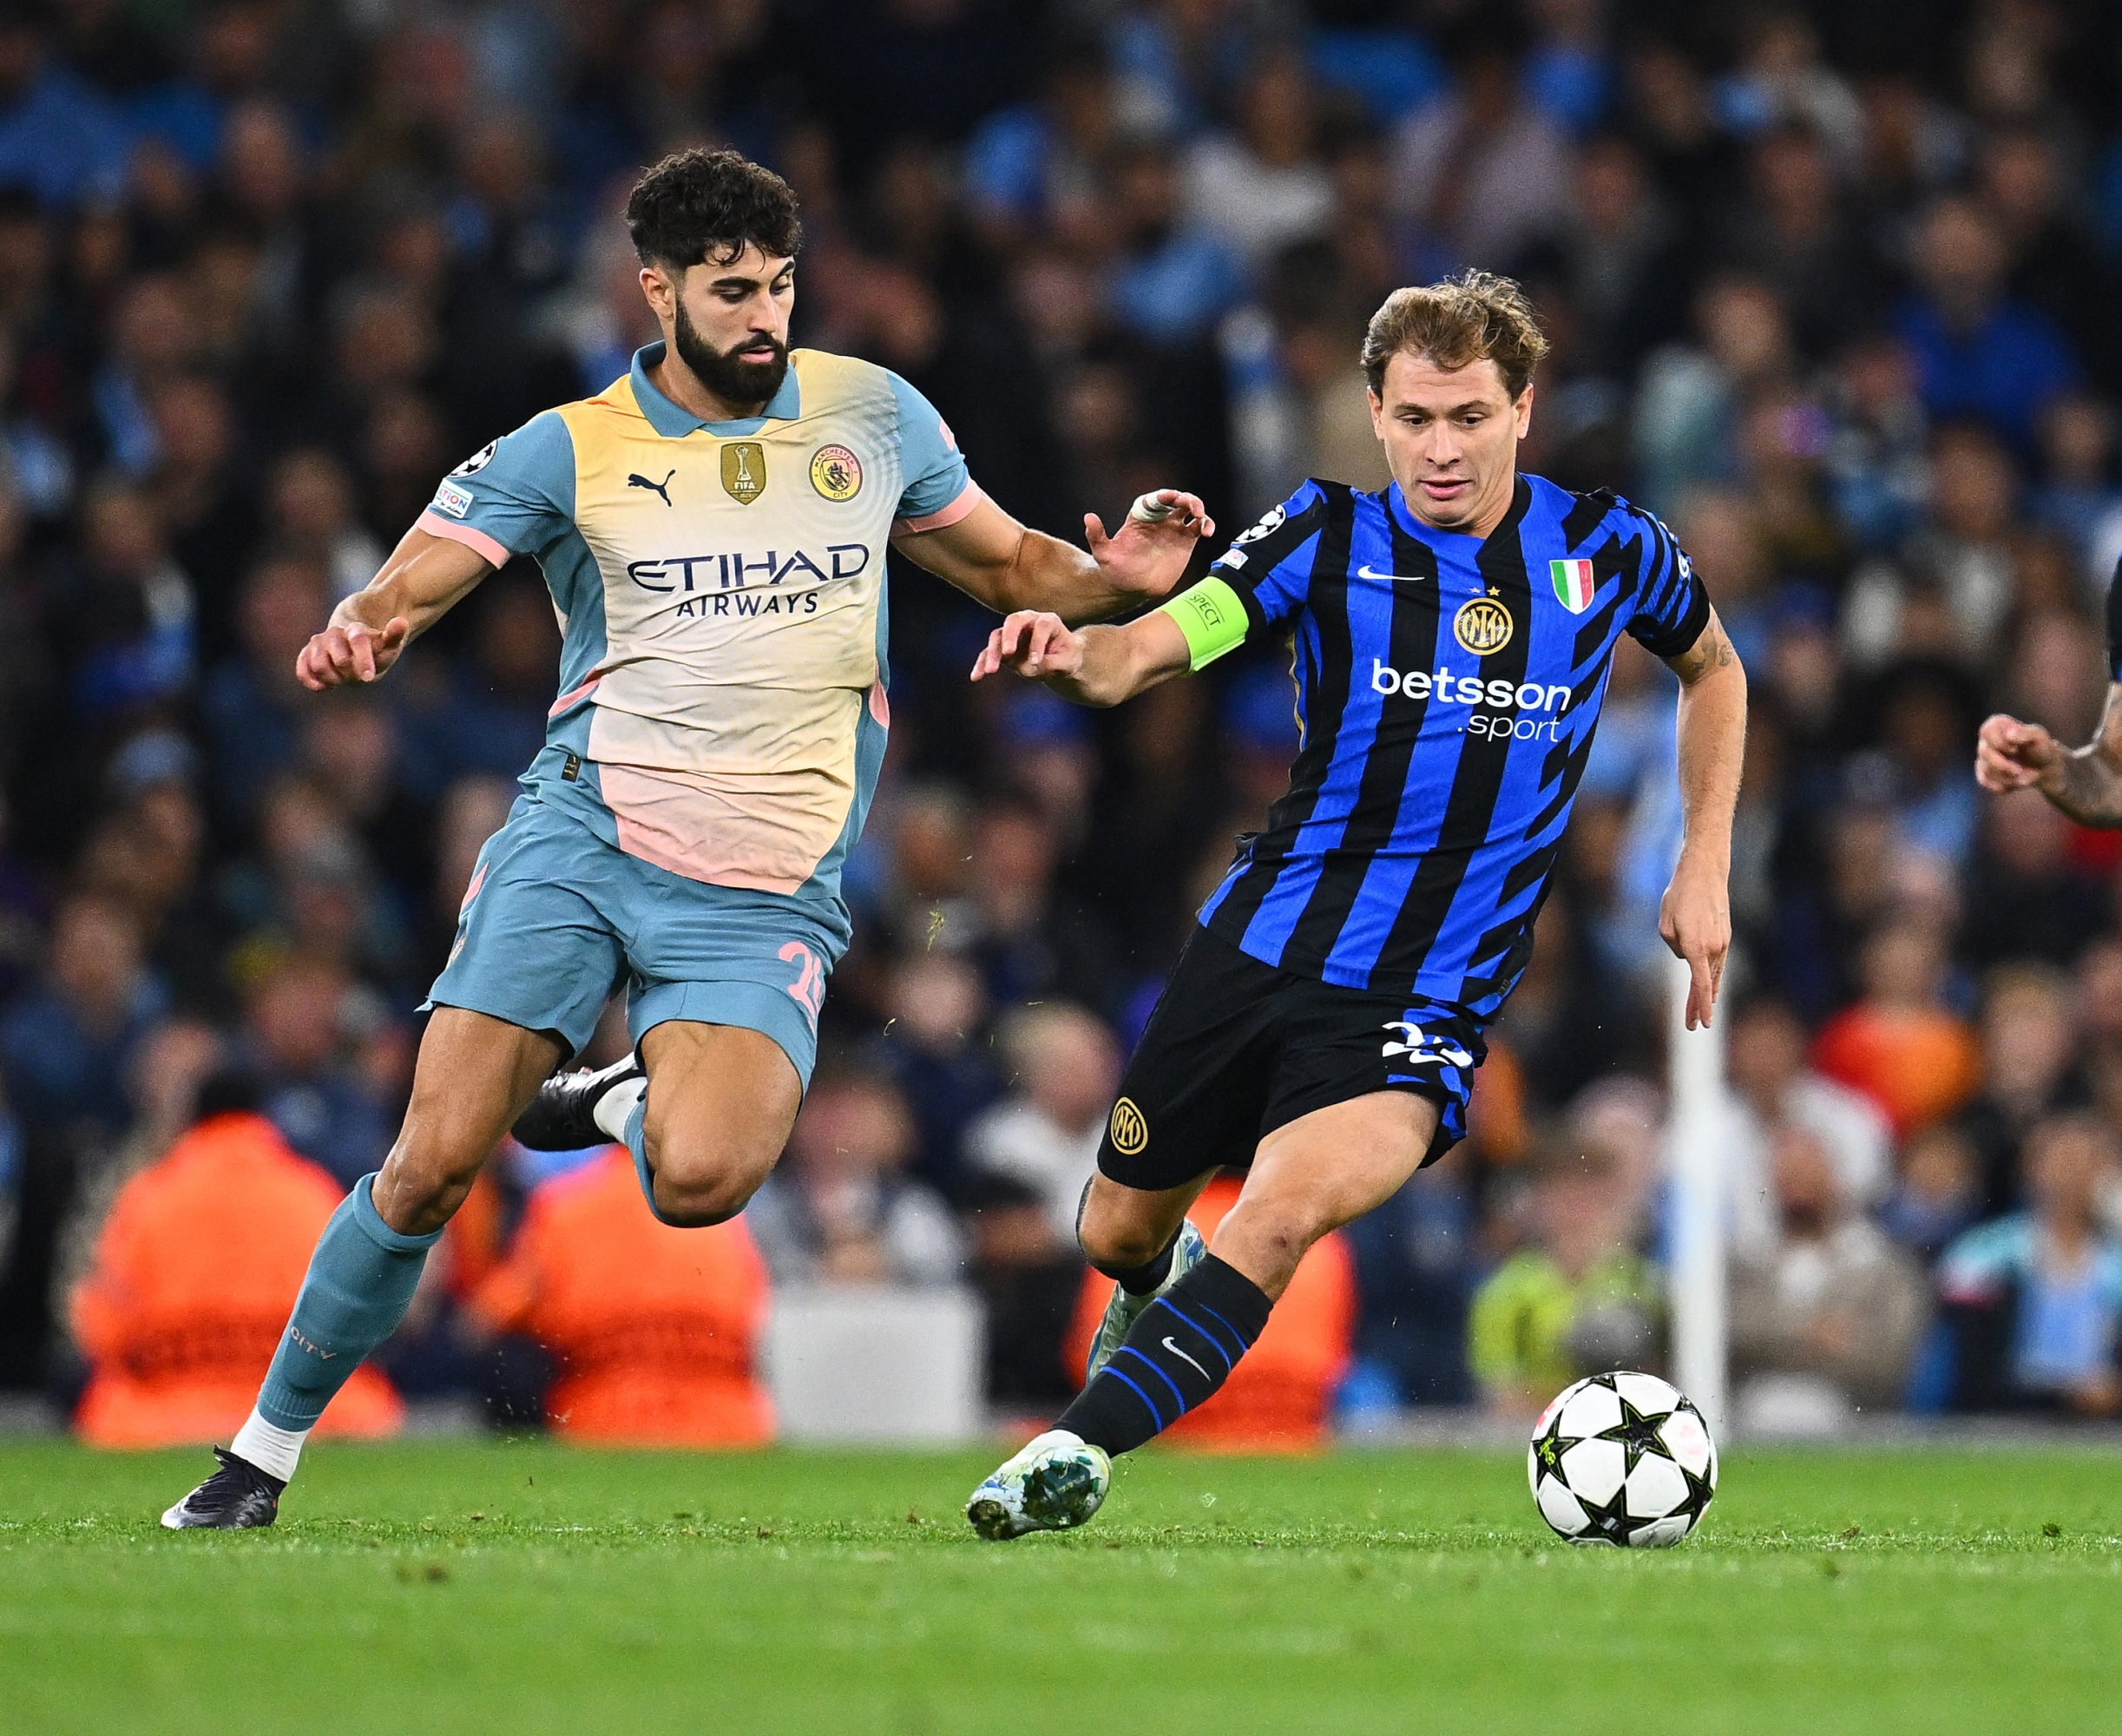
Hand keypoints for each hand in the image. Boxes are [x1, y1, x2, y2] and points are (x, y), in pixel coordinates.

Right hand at [296, 616, 410, 689]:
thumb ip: (394, 635)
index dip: (363, 660)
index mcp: (356, 631)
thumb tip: (402, 621)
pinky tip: (323, 686)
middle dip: (350, 673)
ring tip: (343, 678)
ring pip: (319, 666)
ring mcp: (318, 643)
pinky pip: (302, 670)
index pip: (358, 641)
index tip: (369, 677)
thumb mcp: (389, 646)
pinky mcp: (306, 655)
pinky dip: (312, 681)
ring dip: (333, 679)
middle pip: (338, 659)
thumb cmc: (374, 651)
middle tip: (357, 676)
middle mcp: (333, 634)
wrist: (353, 650)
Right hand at [970, 611, 1085, 683]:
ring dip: (993, 653)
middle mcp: (1028, 622)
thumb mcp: (1068, 663)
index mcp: (1049, 621)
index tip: (1035, 662)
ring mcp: (1013, 633)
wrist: (1061, 658)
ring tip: (990, 671)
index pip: (1041, 627)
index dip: (1037, 643)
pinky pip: (989, 652)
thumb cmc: (1067, 657)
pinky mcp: (1003, 647)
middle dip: (1009, 636)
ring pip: (997, 636)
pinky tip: (976, 677)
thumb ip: (1052, 664)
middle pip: (1014, 621)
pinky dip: (982, 663)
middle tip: (1008, 653)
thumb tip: (1030, 666)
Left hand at [1084, 488, 1213, 600]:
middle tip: (1192, 507)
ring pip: (1191, 510)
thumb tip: (1088, 517)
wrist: (1130, 588)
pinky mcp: (1185, 540)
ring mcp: (1173, 528)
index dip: (1164, 496)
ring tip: (1201, 519)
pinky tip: (1207, 532)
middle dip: (1186, 499)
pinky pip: (1199, 527)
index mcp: (1141, 515)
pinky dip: (1206, 525)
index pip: (1155, 499)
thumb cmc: (1115, 569)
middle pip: (1176, 500)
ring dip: (1198, 509)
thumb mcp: (1103, 553)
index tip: (1172, 497)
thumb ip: (1097, 536)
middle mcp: (1159, 518)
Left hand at [1658, 851, 1729, 1030]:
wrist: (1705, 873)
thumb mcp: (1665, 923)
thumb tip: (1686, 956)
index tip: (1701, 1023)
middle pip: (1705, 984)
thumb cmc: (1680, 896)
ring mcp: (1722, 942)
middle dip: (1698, 1007)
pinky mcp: (1725, 936)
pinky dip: (1713, 978)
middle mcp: (1713, 947)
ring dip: (1705, 993)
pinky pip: (1717, 964)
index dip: (1700, 1006)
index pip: (1699, 985)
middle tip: (1693, 1027)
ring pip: (1711, 973)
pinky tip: (1713, 992)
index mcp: (1696, 946)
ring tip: (1701, 1015)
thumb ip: (1674, 946)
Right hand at [1975, 712, 2062, 793]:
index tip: (2016, 749)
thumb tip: (2009, 735)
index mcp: (1997, 724)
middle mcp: (1986, 740)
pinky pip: (1985, 782)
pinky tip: (2016, 782)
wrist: (2045, 768)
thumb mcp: (2039, 737)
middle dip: (2004, 765)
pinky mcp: (1983, 773)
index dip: (2000, 743)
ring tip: (2025, 775)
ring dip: (2009, 777)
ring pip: (1987, 770)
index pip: (1986, 731)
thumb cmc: (2042, 748)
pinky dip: (2003, 785)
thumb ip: (2026, 733)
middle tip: (2020, 770)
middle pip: (1985, 752)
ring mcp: (1983, 757)